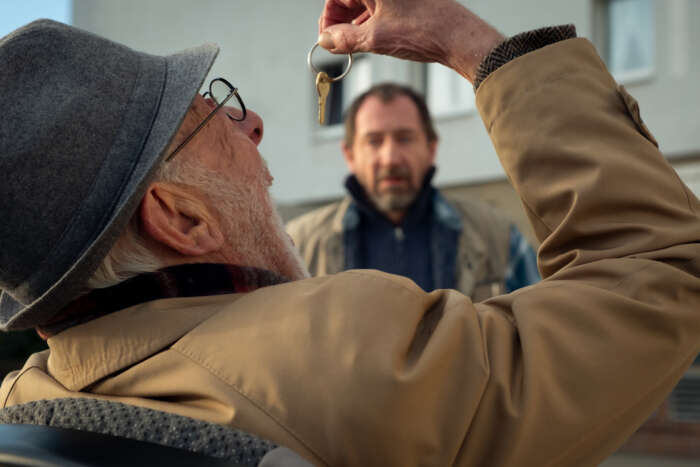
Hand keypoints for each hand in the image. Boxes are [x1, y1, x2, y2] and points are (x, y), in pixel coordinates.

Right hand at [317, 0, 504, 81]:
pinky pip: (378, 7)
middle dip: (340, 21)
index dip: (328, 18)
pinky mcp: (406, 2)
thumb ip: (345, 39)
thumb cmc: (422, 31)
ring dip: (354, 24)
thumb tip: (325, 40)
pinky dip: (369, 22)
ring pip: (363, 3)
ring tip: (352, 46)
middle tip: (337, 44)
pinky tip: (369, 40)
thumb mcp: (376, 39)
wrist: (458, 36)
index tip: (327, 39)